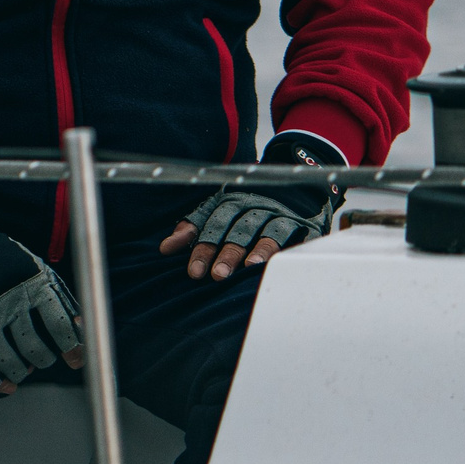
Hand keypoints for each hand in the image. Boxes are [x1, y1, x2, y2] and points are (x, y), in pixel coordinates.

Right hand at [0, 205, 83, 393]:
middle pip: (34, 348)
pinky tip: (5, 385)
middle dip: (43, 360)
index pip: (59, 326)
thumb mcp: (40, 272)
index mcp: (33, 286)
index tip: (76, 360)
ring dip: (20, 373)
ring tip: (24, 370)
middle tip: (42, 358)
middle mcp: (9, 303)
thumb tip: (83, 331)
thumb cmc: (10, 266)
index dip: (72, 348)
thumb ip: (62, 300)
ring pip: (9, 362)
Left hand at [160, 131, 342, 279]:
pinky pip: (291, 235)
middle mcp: (252, 206)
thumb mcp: (215, 212)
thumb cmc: (245, 209)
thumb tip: (165, 248)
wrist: (291, 187)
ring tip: (248, 267)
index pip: (212, 224)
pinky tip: (274, 263)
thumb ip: (192, 228)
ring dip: (256, 250)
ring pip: (264, 232)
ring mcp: (276, 214)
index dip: (202, 247)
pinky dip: (283, 248)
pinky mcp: (299, 224)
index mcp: (229, 202)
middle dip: (226, 253)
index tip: (194, 272)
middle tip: (217, 275)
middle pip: (237, 230)